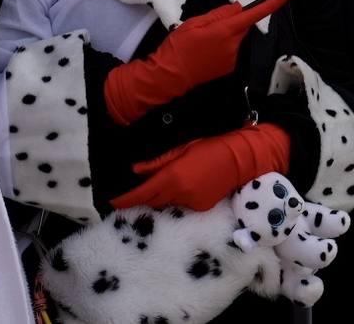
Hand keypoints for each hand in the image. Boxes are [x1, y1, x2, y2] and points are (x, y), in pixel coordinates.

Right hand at [103, 0, 294, 125]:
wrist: (170, 76)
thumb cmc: (178, 46)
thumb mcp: (194, 22)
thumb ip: (219, 14)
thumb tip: (238, 8)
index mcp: (225, 31)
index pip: (254, 14)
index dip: (273, 5)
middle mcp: (233, 45)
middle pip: (242, 25)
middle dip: (232, 21)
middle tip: (208, 25)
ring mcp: (233, 58)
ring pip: (236, 37)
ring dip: (226, 35)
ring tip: (203, 41)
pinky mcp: (229, 67)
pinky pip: (232, 49)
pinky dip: (223, 46)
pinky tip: (206, 52)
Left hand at [110, 122, 291, 210]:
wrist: (239, 158)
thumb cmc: (210, 146)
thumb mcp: (181, 149)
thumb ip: (157, 162)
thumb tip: (136, 170)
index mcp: (173, 177)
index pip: (143, 193)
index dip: (126, 199)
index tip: (113, 201)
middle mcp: (181, 194)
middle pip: (153, 200)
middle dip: (141, 198)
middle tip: (130, 193)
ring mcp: (192, 202)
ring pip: (167, 202)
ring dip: (160, 196)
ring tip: (158, 184)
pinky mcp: (202, 206)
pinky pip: (182, 204)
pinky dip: (176, 197)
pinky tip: (181, 186)